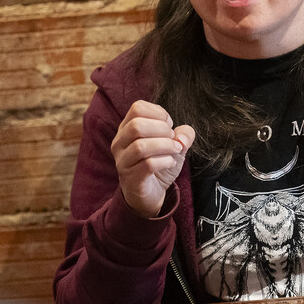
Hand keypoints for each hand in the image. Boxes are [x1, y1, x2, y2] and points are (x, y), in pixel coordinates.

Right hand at [111, 100, 195, 217]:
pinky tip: (170, 162)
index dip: (158, 112)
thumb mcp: (173, 145)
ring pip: (141, 146)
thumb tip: (184, 135)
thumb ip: (182, 135)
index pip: (137, 108)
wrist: (149, 194)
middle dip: (162, 129)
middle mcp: (119, 143)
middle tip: (172, 139)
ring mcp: (123, 161)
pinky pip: (148, 165)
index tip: (169, 125)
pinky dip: (165, 161)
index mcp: (126, 128)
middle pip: (136, 125)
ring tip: (176, 150)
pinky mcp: (131, 178)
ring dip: (165, 146)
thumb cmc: (158, 165)